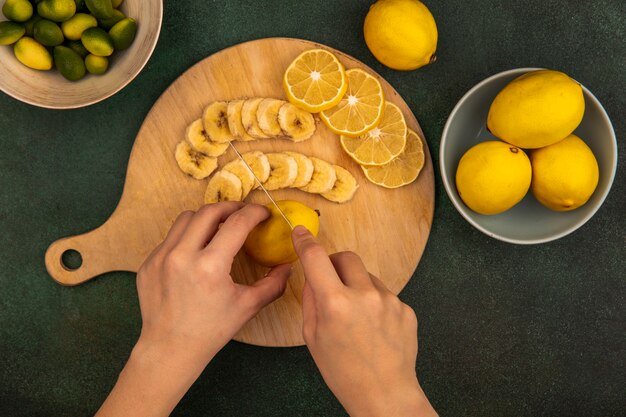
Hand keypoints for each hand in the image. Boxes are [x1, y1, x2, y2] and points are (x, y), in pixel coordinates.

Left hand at [96, 202, 290, 416]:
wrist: (170, 348)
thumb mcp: (247, 306)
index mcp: (210, 266)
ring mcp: (161, 258)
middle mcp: (182, 256)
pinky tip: (198, 249)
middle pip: (209, 211)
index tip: (263, 213)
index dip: (254, 213)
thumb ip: (273, 284)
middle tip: (243, 213)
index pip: (236, 223)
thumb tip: (288, 266)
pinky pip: (171, 237)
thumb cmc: (211, 330)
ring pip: (186, 218)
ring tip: (219, 226)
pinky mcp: (149, 263)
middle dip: (230, 207)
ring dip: (206, 217)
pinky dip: (188, 236)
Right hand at [292, 226, 436, 416]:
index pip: (316, 258)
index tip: (301, 234)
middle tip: (332, 282)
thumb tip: (313, 277)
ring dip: (357, 287)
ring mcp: (389, 300)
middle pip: (347, 257)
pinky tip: (374, 328)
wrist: (385, 394)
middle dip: (335, 264)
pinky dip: (375, 303)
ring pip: (367, 276)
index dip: (305, 242)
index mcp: (335, 303)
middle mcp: (364, 295)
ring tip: (357, 319)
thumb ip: (311, 301)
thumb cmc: (343, 372)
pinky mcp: (405, 308)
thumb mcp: (313, 338)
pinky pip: (385, 294)